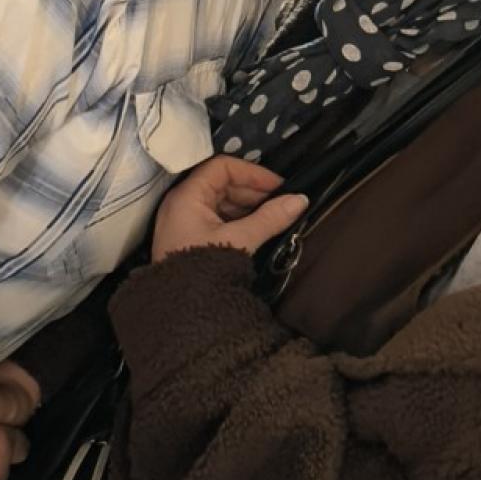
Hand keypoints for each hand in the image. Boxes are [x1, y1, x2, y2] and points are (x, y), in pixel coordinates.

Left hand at [152, 156, 306, 263]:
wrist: (180, 311)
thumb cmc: (204, 269)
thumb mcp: (239, 241)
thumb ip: (270, 218)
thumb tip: (300, 200)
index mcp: (187, 196)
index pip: (222, 167)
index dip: (252, 173)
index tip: (278, 186)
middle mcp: (181, 203)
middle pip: (221, 183)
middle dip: (253, 191)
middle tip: (280, 203)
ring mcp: (183, 221)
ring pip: (220, 202)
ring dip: (247, 206)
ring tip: (272, 218)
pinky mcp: (188, 238)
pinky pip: (216, 218)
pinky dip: (237, 219)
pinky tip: (256, 229)